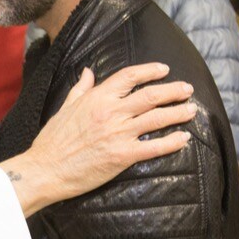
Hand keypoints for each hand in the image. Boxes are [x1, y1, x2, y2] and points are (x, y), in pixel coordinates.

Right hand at [0, 64, 194, 216]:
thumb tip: (88, 72)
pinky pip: (154, 148)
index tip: (164, 70)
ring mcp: (119, 134)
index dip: (150, 71)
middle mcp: (112, 112)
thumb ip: (81, 88)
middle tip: (187, 89)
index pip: (130, 76)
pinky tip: (184, 138)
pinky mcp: (123, 156)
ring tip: (192, 110)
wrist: (46, 168)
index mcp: (98, 97)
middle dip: (173, 91)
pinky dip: (172, 142)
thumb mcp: (65, 107)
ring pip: (157, 119)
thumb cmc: (53, 139)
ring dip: (178, 113)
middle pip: (151, 96)